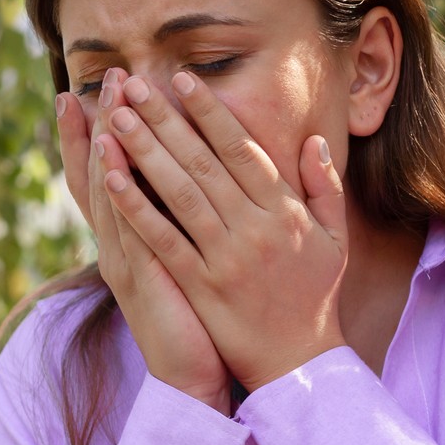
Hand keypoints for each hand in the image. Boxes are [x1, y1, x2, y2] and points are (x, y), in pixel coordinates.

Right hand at [57, 69, 233, 414]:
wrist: (192, 379)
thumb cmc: (197, 321)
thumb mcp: (186, 262)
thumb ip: (184, 221)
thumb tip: (192, 179)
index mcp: (131, 238)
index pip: (107, 177)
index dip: (95, 136)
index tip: (91, 93)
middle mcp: (118, 243)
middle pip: (100, 175)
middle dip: (102, 124)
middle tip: (106, 79)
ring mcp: (124, 259)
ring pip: (108, 194)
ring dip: (106, 146)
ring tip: (108, 103)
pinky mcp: (140, 278)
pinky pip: (124, 228)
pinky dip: (116, 192)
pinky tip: (112, 162)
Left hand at [98, 71, 348, 391]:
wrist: (299, 364)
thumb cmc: (314, 296)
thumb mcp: (333, 239)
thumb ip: (323, 187)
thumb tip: (312, 140)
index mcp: (283, 212)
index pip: (241, 150)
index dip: (210, 112)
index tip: (182, 79)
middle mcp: (253, 228)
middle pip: (204, 163)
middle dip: (166, 120)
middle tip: (134, 85)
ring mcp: (225, 257)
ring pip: (179, 194)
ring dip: (145, 152)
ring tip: (115, 118)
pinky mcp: (200, 285)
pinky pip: (162, 239)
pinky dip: (135, 207)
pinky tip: (111, 177)